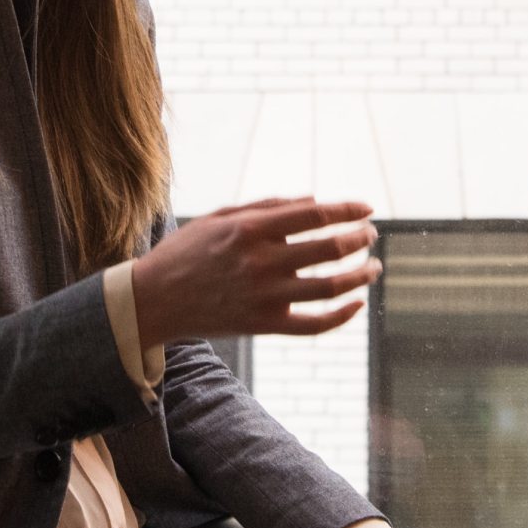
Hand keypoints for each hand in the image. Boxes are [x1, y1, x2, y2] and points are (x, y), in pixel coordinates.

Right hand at [131, 197, 380, 348]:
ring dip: (361, 275)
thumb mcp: (221, 217)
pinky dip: (342, 316)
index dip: (347, 210)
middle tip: (370, 235)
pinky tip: (357, 303)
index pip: (315, 215)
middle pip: (330, 249)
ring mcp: (264, 297)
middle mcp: (262, 262)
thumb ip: (269, 207)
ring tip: (374, 267)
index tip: (367, 209)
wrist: (154, 300)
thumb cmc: (187, 251)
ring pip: (330, 287)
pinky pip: (314, 325)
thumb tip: (315, 201)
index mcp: (251, 229)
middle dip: (360, 239)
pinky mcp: (264, 325)